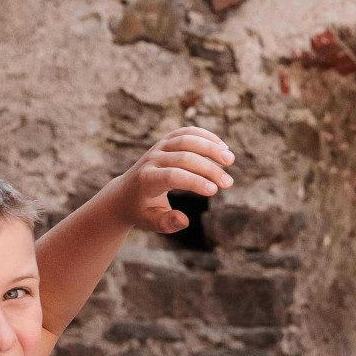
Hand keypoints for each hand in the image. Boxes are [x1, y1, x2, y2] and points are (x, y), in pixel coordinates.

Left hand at [107, 126, 235, 233]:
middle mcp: (152, 159)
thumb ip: (166, 223)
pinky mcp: (166, 141)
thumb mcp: (150, 222)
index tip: (215, 191)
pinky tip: (223, 147)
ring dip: (210, 147)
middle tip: (228, 183)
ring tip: (230, 160)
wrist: (125, 193)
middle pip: (184, 156)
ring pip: (187, 139)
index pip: (173, 176)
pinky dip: (206, 136)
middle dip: (209, 169)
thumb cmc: (141, 211)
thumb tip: (184, 220)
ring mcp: (159, 147)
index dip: (195, 181)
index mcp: (147, 179)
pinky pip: (187, 132)